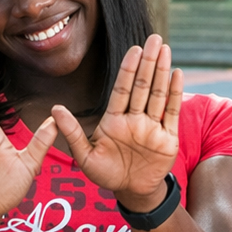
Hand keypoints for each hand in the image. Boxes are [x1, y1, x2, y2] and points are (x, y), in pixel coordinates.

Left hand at [45, 35, 180, 212]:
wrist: (131, 192)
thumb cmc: (106, 174)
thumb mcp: (85, 157)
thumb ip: (72, 133)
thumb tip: (55, 109)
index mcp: (114, 120)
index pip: (122, 89)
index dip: (128, 70)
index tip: (133, 50)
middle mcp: (134, 118)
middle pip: (142, 85)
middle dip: (148, 62)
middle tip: (153, 39)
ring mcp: (152, 126)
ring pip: (157, 94)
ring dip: (162, 72)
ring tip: (165, 49)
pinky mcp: (168, 137)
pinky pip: (172, 112)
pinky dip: (175, 93)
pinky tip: (177, 74)